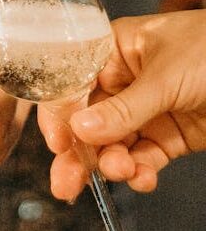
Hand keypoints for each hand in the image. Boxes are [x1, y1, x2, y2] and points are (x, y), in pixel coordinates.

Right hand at [37, 10, 205, 198]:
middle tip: (68, 183)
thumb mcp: (168, 75)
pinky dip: (140, 172)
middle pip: (88, 120)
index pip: (74, 82)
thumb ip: (125, 107)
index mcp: (117, 48)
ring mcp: (148, 109)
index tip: (60, 143)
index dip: (62, 113)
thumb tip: (82, 129)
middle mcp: (127, 79)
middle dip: (80, 153)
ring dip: (113, 164)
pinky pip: (144, 158)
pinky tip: (143, 178)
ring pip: (114, 144)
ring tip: (123, 172)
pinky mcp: (171, 135)